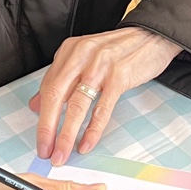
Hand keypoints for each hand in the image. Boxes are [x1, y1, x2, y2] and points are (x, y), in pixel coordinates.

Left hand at [30, 26, 179, 163]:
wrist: (153, 36)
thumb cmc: (120, 49)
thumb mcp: (86, 58)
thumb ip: (63, 79)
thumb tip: (37, 105)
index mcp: (70, 50)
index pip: (48, 87)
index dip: (41, 116)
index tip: (41, 138)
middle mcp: (82, 55)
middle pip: (56, 95)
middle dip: (47, 128)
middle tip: (46, 151)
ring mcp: (101, 65)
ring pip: (78, 104)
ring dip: (67, 134)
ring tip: (62, 153)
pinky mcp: (120, 76)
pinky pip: (102, 108)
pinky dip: (92, 129)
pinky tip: (86, 143)